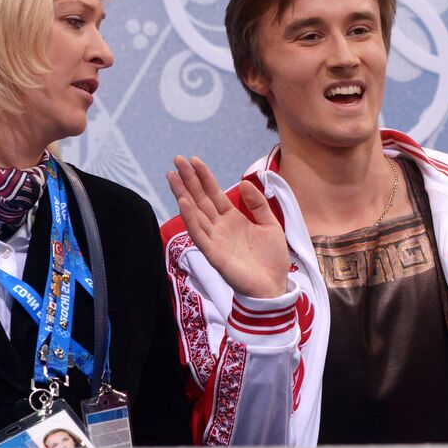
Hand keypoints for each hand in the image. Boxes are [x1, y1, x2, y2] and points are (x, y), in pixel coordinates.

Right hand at [167, 155, 290, 298]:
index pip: (214, 194)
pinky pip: (199, 234)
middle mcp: (220, 227)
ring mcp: (215, 240)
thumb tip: (244, 183)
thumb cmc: (271, 259)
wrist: (274, 286)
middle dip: (188, 180)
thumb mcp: (270, 225)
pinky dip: (190, 218)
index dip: (204, 177)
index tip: (193, 160)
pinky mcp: (213, 254)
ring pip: (195, 213)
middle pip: (200, 199)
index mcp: (233, 219)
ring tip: (173, 176)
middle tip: (176, 160)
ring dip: (183, 194)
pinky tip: (183, 203)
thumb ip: (258, 204)